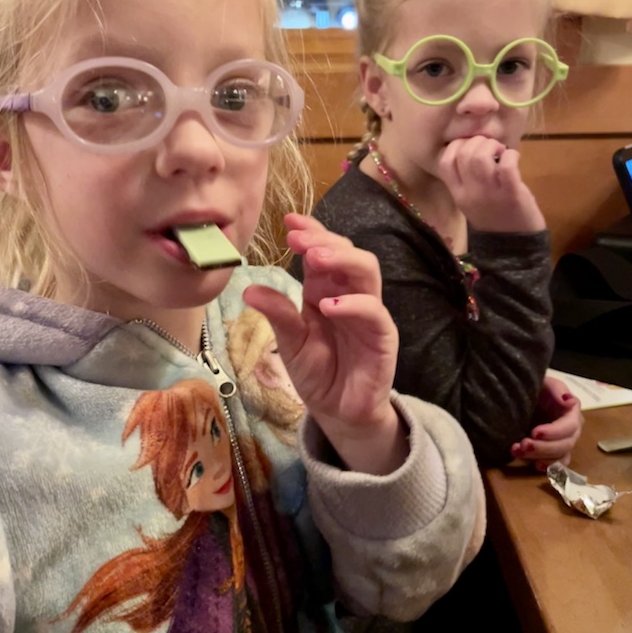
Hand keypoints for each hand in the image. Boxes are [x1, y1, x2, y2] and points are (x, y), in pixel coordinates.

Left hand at [243, 213, 405, 474]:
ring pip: (368, 272)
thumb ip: (277, 314)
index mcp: (325, 289)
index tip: (289, 221)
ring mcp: (369, 313)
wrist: (339, 411)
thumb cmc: (317, 372)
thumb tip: (249, 290)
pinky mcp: (382, 337)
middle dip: (325, 240)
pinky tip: (330, 305)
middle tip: (299, 238)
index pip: (323, 250)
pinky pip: (375, 313)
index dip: (310, 232)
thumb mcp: (290, 341)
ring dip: (342, 260)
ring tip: (315, 258)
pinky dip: (354, 305)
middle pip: (349, 253)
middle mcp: (349, 294)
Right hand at [439, 137, 545, 232]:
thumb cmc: (493, 219)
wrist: (512, 248)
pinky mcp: (511, 193)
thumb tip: (474, 150)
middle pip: (463, 154)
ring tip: (501, 152)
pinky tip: (514, 158)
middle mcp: (469, 192)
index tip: (471, 147)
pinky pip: (506, 165)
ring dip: (493, 146)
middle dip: (478, 141)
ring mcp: (489, 193)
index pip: (445, 161)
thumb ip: (467, 180)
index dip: (457, 145)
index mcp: (457, 193)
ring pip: (480, 157)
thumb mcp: (471, 202)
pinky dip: (511, 155)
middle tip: (491, 148)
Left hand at [511, 375, 583, 471]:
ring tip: (518, 451)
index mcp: (571, 412)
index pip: (569, 426)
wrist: (524, 395)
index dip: (554, 432)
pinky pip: (556, 464)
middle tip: (524, 444)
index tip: (535, 432)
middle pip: (565, 444)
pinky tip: (534, 466)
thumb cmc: (537, 387)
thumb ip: (557, 389)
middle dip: (544, 447)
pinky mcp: (553, 452)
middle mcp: (571, 430)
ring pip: (559, 456)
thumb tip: (569, 401)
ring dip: (539, 457)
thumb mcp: (545, 382)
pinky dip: (547, 466)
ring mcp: (563, 442)